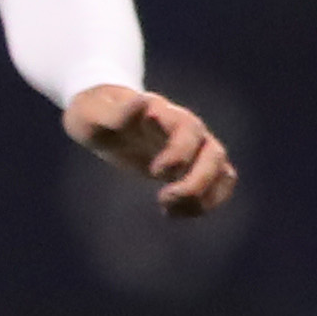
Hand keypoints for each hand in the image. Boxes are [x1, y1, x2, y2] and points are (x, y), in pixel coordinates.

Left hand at [63, 83, 234, 217]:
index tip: (155, 173)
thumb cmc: (98, 116)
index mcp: (163, 114)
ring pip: (222, 170)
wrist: (107, 116)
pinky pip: (219, 183)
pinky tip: (174, 212)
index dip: (180, 153)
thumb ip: (118, 115)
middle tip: (163, 199)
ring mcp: (195, 146)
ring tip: (168, 210)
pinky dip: (205, 203)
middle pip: (214, 153)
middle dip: (195, 182)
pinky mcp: (194, 164)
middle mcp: (186, 129)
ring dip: (203, 196)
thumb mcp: (94, 115)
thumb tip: (144, 103)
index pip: (188, 128)